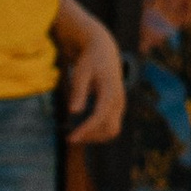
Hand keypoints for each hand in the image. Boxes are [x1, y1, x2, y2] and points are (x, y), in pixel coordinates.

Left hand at [59, 1, 125, 143]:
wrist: (104, 51)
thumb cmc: (89, 61)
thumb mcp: (81, 73)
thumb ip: (79, 91)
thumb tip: (74, 112)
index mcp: (110, 91)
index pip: (99, 117)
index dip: (85, 130)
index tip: (70, 138)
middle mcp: (119, 100)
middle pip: (109, 129)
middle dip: (91, 137)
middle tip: (71, 137)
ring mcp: (120, 105)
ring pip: (112, 130)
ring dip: (95, 136)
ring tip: (76, 134)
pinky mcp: (117, 107)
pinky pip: (110, 125)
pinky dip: (97, 131)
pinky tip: (82, 128)